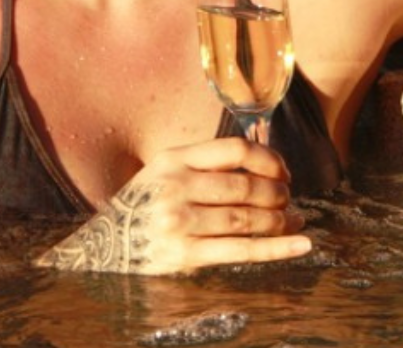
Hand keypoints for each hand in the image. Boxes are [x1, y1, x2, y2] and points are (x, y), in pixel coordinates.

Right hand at [35, 136, 309, 273]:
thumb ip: (206, 164)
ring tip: (294, 222)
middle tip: (289, 202)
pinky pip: (241, 250)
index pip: (236, 149)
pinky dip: (277, 248)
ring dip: (280, 221)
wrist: (100, 248)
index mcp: (173, 159)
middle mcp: (175, 187)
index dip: (270, 159)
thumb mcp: (164, 172)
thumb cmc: (143, 207)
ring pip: (248, 219)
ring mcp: (178, 222)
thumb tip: (269, 165)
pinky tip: (302, 244)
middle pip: (247, 186)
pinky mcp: (183, 254)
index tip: (284, 172)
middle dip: (278, 195)